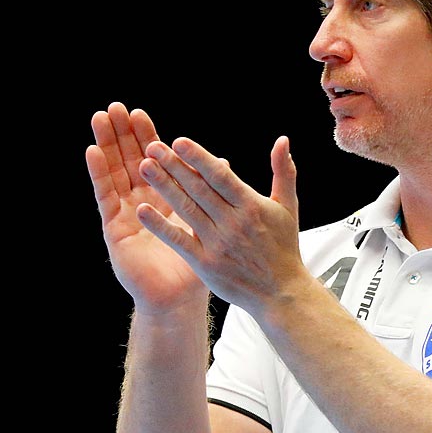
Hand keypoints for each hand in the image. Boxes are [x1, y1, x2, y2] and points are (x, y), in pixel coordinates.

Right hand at [86, 102, 208, 314]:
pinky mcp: (114, 227)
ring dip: (107, 145)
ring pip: (115, 172)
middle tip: (116, 108)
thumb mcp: (206, 224)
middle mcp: (142, 201)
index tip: (139, 113)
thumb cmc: (193, 265)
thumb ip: (212, 193)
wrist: (177, 298)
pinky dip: (99, 173)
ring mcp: (125, 212)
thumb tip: (225, 163)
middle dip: (122, 135)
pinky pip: (106, 196)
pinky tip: (93, 151)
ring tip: (100, 119)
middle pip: (129, 161)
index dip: (145, 137)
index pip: (153, 161)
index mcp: (164, 198)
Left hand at [133, 134, 304, 315]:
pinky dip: (161, 226)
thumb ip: (283, 171)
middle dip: (174, 166)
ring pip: (186, 209)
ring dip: (164, 187)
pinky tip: (143, 210)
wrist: (280, 292)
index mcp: (252, 206)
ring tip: (144, 167)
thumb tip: (282, 140)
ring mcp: (218, 244)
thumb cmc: (283, 247)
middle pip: (199, 189)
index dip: (199, 157)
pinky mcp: (205, 264)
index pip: (221, 175)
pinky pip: (179, 241)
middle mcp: (233, 222)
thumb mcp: (288, 206)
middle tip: (152, 147)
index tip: (178, 141)